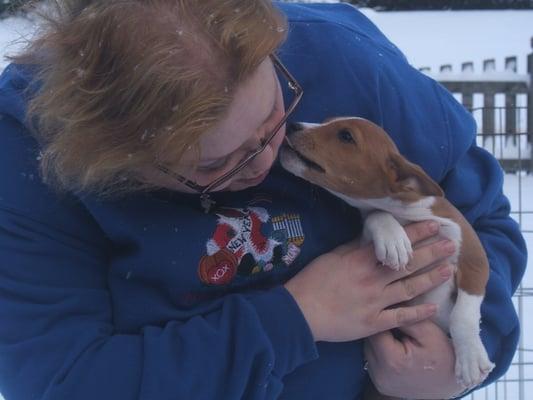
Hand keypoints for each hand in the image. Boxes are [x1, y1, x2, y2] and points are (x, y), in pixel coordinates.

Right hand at [284, 221, 455, 341]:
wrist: (301, 312)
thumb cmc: (313, 280)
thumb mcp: (332, 257)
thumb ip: (355, 248)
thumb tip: (373, 236)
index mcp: (361, 261)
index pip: (394, 244)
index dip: (416, 234)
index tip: (434, 225)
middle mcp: (373, 280)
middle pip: (407, 264)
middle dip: (432, 253)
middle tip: (452, 245)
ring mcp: (375, 303)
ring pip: (409, 288)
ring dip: (431, 279)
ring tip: (449, 270)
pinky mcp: (374, 323)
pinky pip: (400, 317)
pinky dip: (418, 313)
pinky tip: (434, 307)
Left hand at [364, 320, 467, 398]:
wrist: (452, 383)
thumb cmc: (443, 355)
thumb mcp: (429, 332)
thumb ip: (406, 317)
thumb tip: (388, 303)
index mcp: (391, 360)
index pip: (375, 329)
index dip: (383, 316)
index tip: (392, 310)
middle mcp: (380, 373)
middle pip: (369, 340)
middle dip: (379, 328)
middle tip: (393, 321)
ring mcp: (379, 381)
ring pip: (369, 349)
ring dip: (378, 340)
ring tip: (394, 334)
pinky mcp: (380, 384)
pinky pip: (372, 361)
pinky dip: (380, 352)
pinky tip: (393, 347)